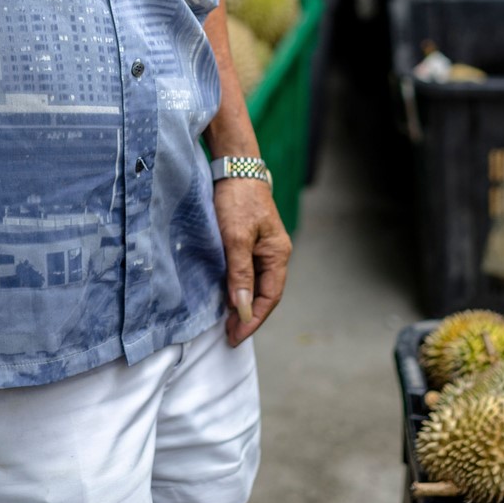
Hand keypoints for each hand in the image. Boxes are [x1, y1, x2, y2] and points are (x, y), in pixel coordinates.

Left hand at [213, 178, 291, 346]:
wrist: (234, 167)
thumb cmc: (237, 198)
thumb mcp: (236, 236)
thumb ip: (240, 272)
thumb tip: (242, 307)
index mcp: (278, 254)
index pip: (269, 296)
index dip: (254, 318)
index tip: (236, 335)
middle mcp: (274, 253)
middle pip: (264, 293)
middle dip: (248, 316)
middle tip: (228, 334)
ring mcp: (262, 247)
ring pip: (255, 283)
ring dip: (242, 303)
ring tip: (225, 321)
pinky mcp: (249, 241)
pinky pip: (247, 272)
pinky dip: (237, 287)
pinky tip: (225, 295)